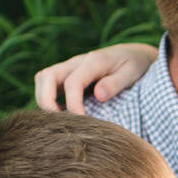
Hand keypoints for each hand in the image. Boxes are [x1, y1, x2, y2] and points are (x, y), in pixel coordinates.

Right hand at [33, 43, 156, 112]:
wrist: (133, 54)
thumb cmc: (135, 65)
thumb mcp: (132, 72)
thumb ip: (116, 83)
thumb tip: (99, 96)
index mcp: (94, 61)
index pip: (73, 83)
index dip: (72, 104)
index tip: (81, 122)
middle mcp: (77, 62)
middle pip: (46, 76)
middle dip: (46, 101)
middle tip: (61, 123)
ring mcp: (70, 67)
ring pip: (43, 78)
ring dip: (43, 99)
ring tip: (59, 120)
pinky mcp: (67, 74)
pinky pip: (48, 83)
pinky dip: (47, 98)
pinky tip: (62, 115)